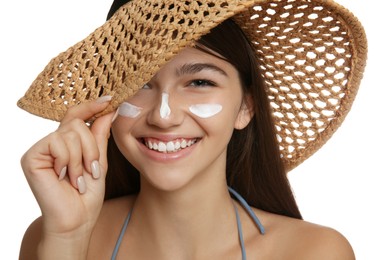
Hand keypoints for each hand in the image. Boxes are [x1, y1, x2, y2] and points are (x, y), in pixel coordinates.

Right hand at [21, 96, 114, 241]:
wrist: (77, 219)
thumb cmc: (88, 193)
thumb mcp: (99, 160)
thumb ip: (100, 135)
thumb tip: (108, 110)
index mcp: (68, 142)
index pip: (77, 115)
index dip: (92, 106)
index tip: (109, 99)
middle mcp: (53, 142)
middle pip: (77, 124)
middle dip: (91, 148)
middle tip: (92, 171)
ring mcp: (41, 149)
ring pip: (70, 134)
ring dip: (81, 159)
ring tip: (78, 178)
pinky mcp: (32, 156)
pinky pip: (57, 143)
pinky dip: (68, 161)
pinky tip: (64, 177)